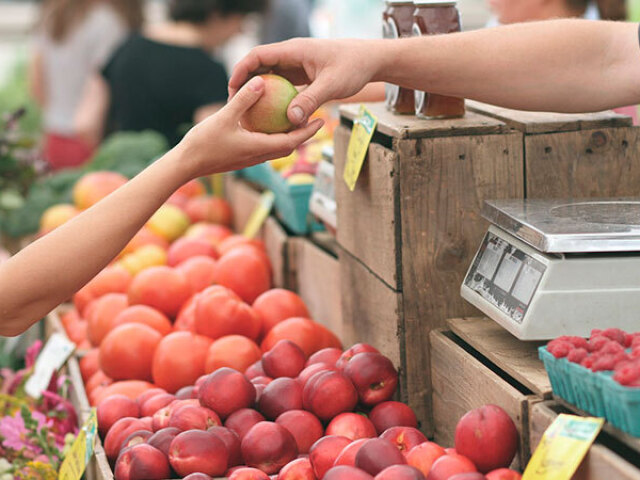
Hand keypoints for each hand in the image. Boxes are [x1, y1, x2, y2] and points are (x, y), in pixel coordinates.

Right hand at [176, 76, 323, 179]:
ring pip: (276, 148)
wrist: (186, 165)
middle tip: (316, 119)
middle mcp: (258, 156)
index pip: (292, 141)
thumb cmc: (203, 143)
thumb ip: (244, 100)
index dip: (308, 132)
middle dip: (304, 134)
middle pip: (288, 146)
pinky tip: (268, 124)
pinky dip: (272, 136)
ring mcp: (250, 158)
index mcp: (259, 148)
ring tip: (297, 120)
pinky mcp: (241, 157)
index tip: (321, 121)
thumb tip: (261, 81)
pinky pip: (263, 146)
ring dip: (289, 136)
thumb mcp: (224, 117)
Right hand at [229, 38, 380, 126]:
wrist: (370, 60)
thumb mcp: (332, 85)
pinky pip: (282, 86)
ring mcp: (296, 65)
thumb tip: (291, 120)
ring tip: (247, 112)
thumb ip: (311, 101)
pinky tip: (270, 117)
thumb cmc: (353, 67)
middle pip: (259, 66)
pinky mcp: (302, 75)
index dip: (241, 70)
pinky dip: (274, 98)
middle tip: (234, 104)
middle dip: (245, 83)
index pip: (258, 55)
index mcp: (294, 50)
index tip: (232, 88)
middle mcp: (291, 56)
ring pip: (270, 77)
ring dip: (258, 92)